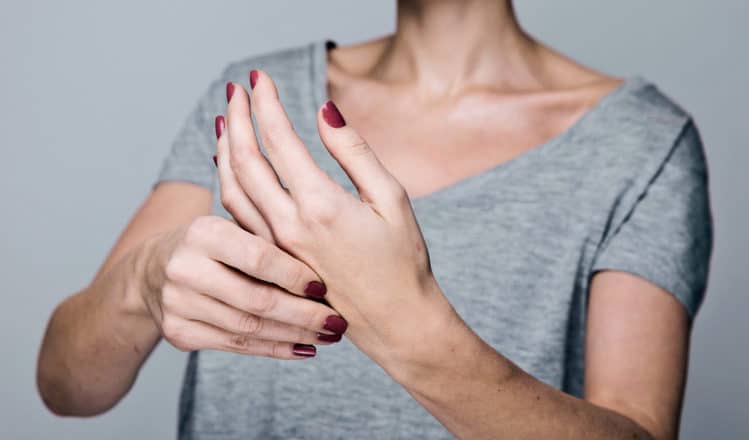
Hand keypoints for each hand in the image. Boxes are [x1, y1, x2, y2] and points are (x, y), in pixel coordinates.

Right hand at [140, 215, 347, 358]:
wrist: (155, 268)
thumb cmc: (216, 245)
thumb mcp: (238, 226)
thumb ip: (273, 238)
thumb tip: (332, 262)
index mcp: (203, 232)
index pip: (259, 258)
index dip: (295, 275)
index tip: (326, 287)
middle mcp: (184, 267)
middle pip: (256, 300)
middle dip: (304, 315)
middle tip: (338, 322)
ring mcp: (177, 303)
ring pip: (248, 328)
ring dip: (295, 336)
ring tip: (327, 336)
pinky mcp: (177, 332)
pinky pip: (235, 346)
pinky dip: (274, 349)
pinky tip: (302, 347)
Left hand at [217, 71, 461, 370]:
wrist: (395, 322)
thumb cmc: (402, 260)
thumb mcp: (391, 199)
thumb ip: (355, 153)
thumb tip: (325, 111)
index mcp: (320, 205)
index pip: (279, 140)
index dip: (266, 104)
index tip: (260, 78)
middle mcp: (288, 226)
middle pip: (245, 160)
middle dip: (237, 119)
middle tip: (235, 90)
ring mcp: (276, 247)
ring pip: (232, 189)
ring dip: (225, 149)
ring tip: (225, 121)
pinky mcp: (274, 261)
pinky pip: (239, 214)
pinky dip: (228, 182)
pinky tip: (231, 168)